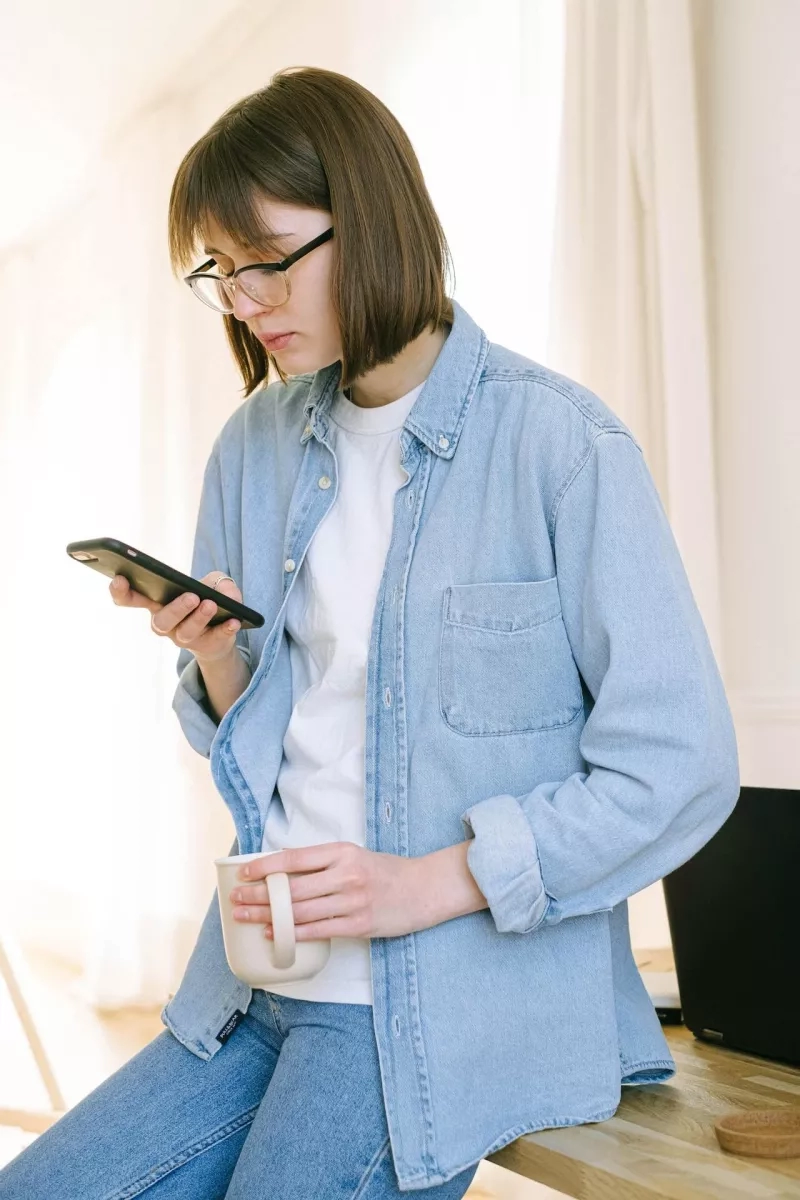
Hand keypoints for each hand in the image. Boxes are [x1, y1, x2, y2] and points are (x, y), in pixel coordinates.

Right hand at [110, 570, 242, 663]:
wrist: (221, 631)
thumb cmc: (206, 598)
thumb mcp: (212, 583)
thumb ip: (218, 581)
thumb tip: (224, 591)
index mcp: (156, 604)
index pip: (131, 599)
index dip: (120, 592)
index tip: (119, 579)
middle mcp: (166, 624)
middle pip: (161, 621)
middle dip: (176, 609)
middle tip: (192, 597)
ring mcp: (185, 638)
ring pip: (186, 633)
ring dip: (199, 618)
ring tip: (211, 604)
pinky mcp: (207, 646)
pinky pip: (215, 639)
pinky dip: (224, 630)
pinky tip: (234, 621)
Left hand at [229, 842, 433, 940]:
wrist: (424, 889)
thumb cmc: (385, 872)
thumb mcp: (354, 855)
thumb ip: (323, 861)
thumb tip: (283, 865)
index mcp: (342, 852)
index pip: (295, 857)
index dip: (266, 866)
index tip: (245, 872)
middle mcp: (346, 874)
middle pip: (292, 887)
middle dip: (259, 894)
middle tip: (236, 899)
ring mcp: (353, 901)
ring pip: (301, 911)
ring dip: (269, 915)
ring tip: (246, 918)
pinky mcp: (359, 925)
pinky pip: (318, 931)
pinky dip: (292, 933)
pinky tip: (274, 934)